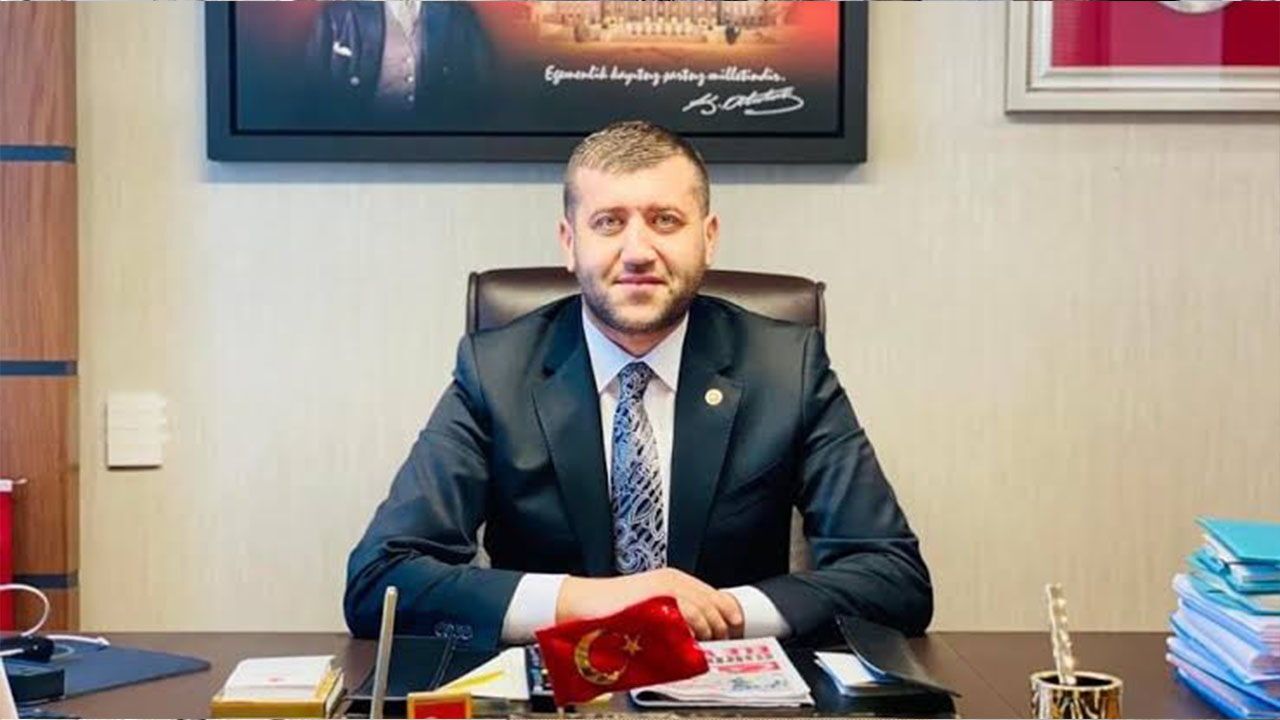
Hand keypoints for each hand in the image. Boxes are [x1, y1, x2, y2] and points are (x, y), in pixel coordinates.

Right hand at [555, 568, 744, 640]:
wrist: (582, 605)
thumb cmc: (611, 611)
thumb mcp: (650, 607)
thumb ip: (674, 614)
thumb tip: (699, 634)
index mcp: (673, 579)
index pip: (713, 593)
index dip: (729, 611)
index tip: (736, 626)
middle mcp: (672, 580)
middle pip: (713, 602)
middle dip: (722, 625)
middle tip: (721, 641)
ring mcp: (663, 590)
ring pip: (703, 610)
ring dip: (710, 630)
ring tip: (705, 644)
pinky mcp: (655, 602)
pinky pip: (686, 615)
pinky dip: (693, 630)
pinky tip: (690, 641)